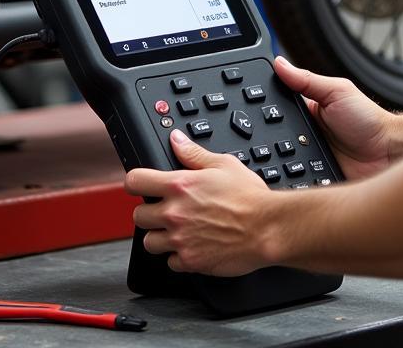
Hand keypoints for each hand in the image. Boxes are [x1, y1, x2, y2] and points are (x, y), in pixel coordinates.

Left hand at [125, 129, 273, 276]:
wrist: (267, 228)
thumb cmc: (249, 197)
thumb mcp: (223, 164)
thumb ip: (193, 153)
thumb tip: (176, 140)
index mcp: (180, 185)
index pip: (134, 181)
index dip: (135, 182)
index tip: (140, 185)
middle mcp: (175, 213)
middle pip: (137, 216)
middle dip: (149, 212)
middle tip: (164, 211)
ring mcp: (180, 239)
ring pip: (150, 243)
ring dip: (160, 237)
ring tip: (176, 231)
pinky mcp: (190, 262)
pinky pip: (170, 263)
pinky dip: (178, 257)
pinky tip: (192, 246)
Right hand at [274, 56, 394, 180]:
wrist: (389, 153)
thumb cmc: (368, 120)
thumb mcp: (336, 91)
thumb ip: (307, 80)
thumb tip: (279, 63)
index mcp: (305, 111)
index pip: (275, 110)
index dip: (263, 110)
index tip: (251, 110)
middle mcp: (302, 136)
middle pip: (273, 138)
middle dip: (269, 139)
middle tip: (274, 137)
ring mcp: (307, 159)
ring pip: (281, 162)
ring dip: (280, 160)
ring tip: (286, 155)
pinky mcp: (313, 180)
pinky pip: (295, 181)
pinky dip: (292, 179)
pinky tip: (292, 176)